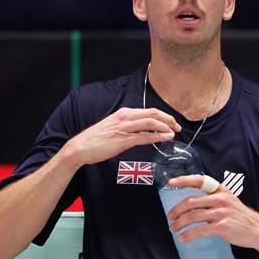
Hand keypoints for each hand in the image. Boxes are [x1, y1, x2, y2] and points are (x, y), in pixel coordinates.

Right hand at [64, 107, 180, 167]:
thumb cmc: (97, 139)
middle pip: (153, 114)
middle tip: (178, 126)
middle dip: (168, 119)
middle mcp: (125, 117)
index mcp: (124, 113)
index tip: (172, 122)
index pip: (149, 111)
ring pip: (151, 123)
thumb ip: (128, 126)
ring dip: (166, 127)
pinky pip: (145, 137)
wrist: (81, 147)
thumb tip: (142, 131)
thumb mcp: (114, 127)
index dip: (163, 116)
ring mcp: (124, 128)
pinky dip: (158, 137)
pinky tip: (166, 138)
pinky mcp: (123, 140)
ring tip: (174, 132)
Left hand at [165, 174, 258, 248]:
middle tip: (170, 216)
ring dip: (179, 223)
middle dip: (176, 210)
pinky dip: (188, 235)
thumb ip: (214, 199)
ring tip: (173, 228)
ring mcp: (221, 213)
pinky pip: (199, 230)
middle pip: (191, 201)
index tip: (171, 183)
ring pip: (192, 216)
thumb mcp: (229, 200)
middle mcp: (220, 199)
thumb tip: (192, 204)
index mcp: (221, 191)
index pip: (200, 181)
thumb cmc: (240, 216)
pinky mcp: (221, 227)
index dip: (184, 180)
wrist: (257, 229)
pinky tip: (182, 238)